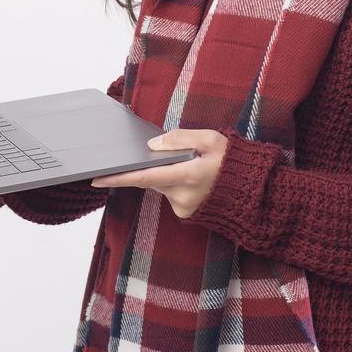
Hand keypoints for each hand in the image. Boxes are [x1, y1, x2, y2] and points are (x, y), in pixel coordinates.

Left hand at [89, 129, 227, 218]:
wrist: (254, 191)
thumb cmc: (234, 162)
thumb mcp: (212, 140)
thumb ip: (181, 139)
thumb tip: (153, 144)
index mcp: (188, 175)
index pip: (144, 177)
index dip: (119, 177)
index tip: (97, 178)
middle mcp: (182, 196)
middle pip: (152, 179)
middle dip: (150, 166)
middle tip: (165, 155)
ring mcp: (184, 207)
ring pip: (161, 185)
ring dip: (166, 173)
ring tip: (192, 164)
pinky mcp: (186, 213)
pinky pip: (171, 193)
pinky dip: (174, 182)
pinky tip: (193, 176)